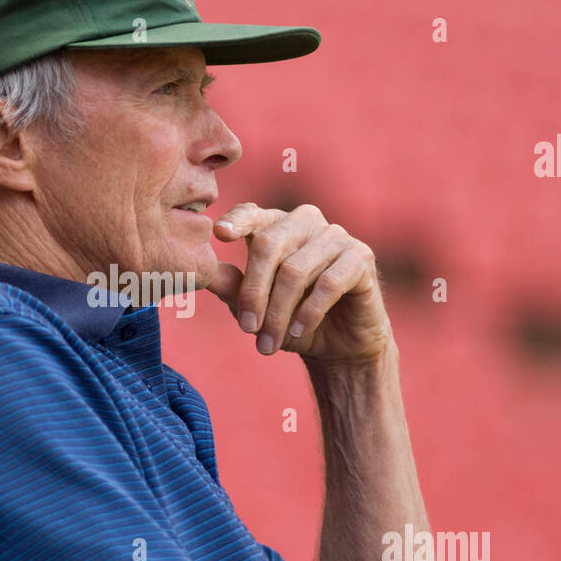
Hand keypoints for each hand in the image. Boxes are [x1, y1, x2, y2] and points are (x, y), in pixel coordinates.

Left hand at [206, 203, 393, 362]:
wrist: (338, 346)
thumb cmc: (291, 319)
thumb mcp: (255, 307)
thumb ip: (230, 287)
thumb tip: (200, 273)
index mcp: (276, 226)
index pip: (253, 214)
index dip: (238, 221)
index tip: (220, 233)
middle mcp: (306, 222)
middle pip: (269, 244)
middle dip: (254, 292)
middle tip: (246, 328)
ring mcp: (336, 236)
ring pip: (295, 270)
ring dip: (279, 312)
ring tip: (268, 343)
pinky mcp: (361, 257)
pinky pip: (329, 282)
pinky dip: (309, 312)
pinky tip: (298, 332)